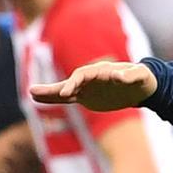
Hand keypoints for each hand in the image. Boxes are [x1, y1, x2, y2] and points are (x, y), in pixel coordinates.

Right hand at [30, 60, 157, 111]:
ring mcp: (86, 88)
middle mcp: (90, 78)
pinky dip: (54, 99)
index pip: (83, 76)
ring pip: (64, 90)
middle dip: (53, 88)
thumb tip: (121, 75)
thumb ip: (131, 75)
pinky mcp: (85, 97)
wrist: (140, 86)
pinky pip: (68, 98)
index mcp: (100, 71)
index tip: (65, 93)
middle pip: (68, 81)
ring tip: (30, 93)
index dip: (73, 83)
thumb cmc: (141, 79)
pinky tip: (38, 100)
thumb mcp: (140, 76)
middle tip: (34, 92)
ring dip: (48, 93)